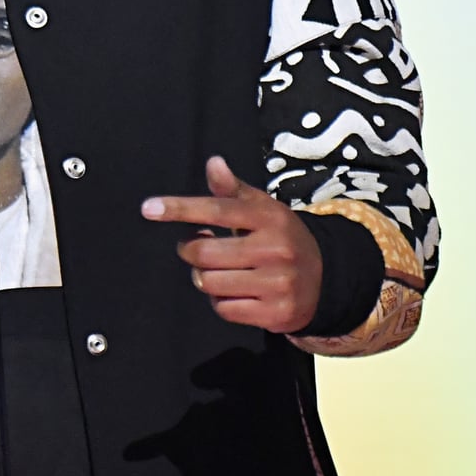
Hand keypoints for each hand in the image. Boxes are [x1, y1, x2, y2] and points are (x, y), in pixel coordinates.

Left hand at [141, 156, 322, 333]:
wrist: (326, 279)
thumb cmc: (281, 238)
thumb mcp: (263, 209)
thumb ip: (233, 190)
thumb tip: (214, 163)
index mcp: (269, 217)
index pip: (217, 209)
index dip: (180, 208)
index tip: (149, 208)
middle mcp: (274, 249)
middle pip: (203, 253)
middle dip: (191, 251)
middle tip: (197, 248)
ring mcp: (277, 283)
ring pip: (210, 283)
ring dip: (204, 278)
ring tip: (219, 271)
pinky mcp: (276, 312)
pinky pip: (224, 309)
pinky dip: (221, 302)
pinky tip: (234, 292)